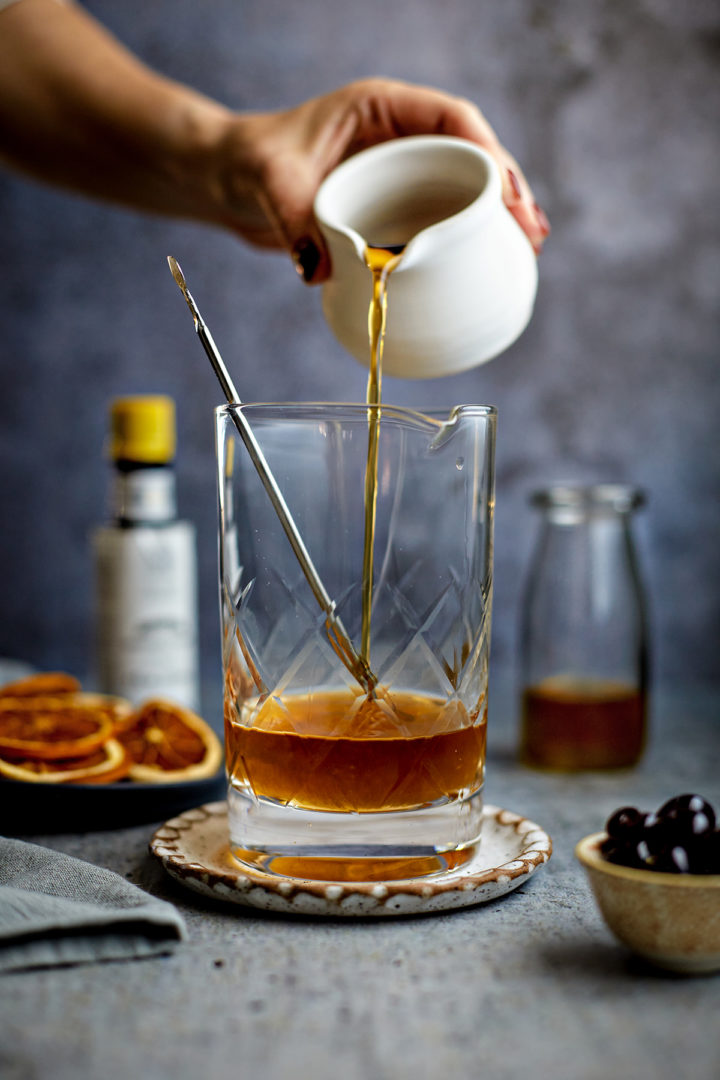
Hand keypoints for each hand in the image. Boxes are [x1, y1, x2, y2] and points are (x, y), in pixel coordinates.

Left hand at [215, 78, 549, 282]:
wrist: (226, 179)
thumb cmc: (248, 161)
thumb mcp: (268, 181)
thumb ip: (293, 220)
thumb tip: (322, 271)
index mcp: (380, 108)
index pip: (453, 121)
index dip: (491, 155)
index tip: (510, 196)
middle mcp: (395, 136)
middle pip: (471, 156)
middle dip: (508, 192)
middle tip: (532, 234)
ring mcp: (395, 172)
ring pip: (459, 189)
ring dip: (494, 219)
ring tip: (524, 252)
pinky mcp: (387, 205)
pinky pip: (434, 217)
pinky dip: (460, 240)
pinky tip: (481, 267)